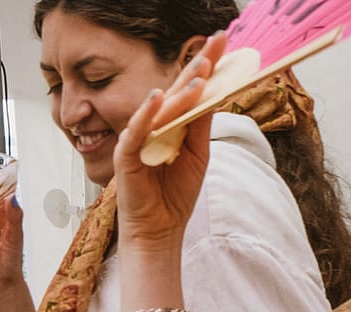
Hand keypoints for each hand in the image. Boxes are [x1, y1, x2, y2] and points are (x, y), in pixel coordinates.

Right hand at [114, 32, 226, 252]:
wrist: (160, 230)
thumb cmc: (175, 196)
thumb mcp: (197, 154)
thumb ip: (200, 125)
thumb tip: (213, 92)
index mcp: (172, 124)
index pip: (190, 89)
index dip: (207, 66)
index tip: (225, 43)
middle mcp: (155, 126)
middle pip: (176, 89)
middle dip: (197, 65)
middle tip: (216, 42)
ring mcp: (139, 138)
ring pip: (161, 108)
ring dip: (180, 89)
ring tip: (201, 71)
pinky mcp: (126, 156)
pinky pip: (136, 131)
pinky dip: (146, 115)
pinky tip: (156, 98)